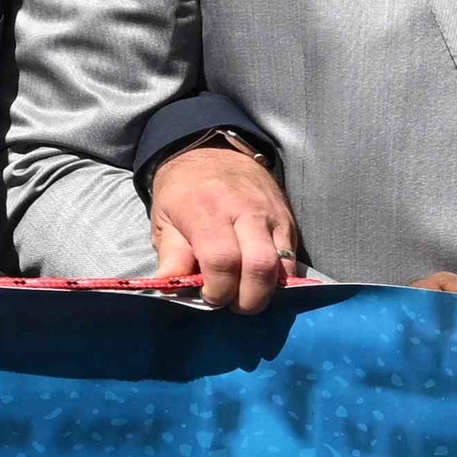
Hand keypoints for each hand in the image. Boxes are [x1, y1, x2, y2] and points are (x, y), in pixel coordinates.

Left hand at [146, 137, 300, 313]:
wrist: (214, 151)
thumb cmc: (183, 191)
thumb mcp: (164, 218)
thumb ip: (171, 256)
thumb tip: (170, 289)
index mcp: (207, 211)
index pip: (222, 261)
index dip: (218, 291)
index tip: (210, 298)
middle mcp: (244, 212)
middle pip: (259, 267)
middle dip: (248, 299)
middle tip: (233, 305)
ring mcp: (271, 215)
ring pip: (282, 265)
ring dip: (267, 291)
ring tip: (247, 295)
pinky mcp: (287, 220)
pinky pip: (292, 258)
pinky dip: (280, 278)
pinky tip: (262, 282)